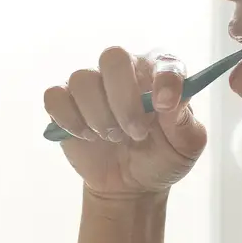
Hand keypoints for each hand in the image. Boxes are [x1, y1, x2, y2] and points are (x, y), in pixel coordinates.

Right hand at [43, 47, 207, 198]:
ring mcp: (93, 85)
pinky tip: (87, 137)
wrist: (131, 185)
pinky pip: (55, 97)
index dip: (164, 79)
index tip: (164, 105)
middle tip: (135, 132)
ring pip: (82, 79)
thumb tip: (172, 104)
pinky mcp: (65, 102)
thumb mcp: (186, 147)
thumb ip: (185, 124)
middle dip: (123, 99)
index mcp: (160, 74)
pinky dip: (69, 120)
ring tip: (113, 138)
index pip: (163, 61)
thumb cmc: (162, 158)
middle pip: (113, 57)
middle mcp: (126, 71)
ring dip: (98, 116)